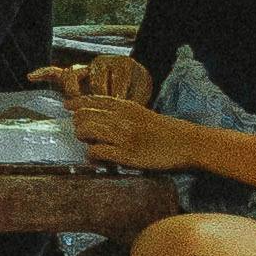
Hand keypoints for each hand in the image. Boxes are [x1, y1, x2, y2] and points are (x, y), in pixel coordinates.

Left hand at [55, 75, 190, 170]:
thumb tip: (97, 116)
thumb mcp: (142, 113)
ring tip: (88, 142)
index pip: (92, 99)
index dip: (75, 102)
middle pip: (83, 115)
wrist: (188, 143)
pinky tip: (96, 156)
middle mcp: (121, 119)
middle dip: (77, 123)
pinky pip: (97, 151)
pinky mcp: (127, 154)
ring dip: (82, 137)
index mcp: (126, 106)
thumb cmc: (165, 130)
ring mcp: (123, 136)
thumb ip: (121, 112)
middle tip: (81, 130)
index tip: (67, 106)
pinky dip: (92, 154)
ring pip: (85, 130)